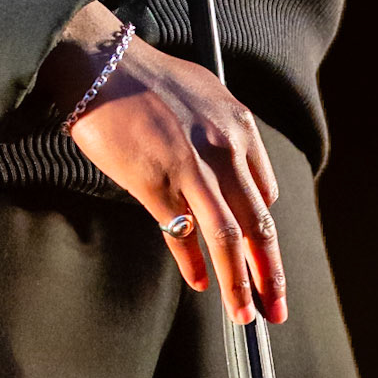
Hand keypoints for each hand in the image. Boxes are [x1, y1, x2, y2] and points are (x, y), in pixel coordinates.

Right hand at [37, 3, 287, 326]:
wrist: (101, 64)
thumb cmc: (145, 77)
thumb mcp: (202, 94)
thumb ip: (221, 135)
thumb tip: (230, 176)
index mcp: (238, 125)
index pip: (264, 193)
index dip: (265, 234)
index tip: (266, 260)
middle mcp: (223, 148)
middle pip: (257, 224)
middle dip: (270, 273)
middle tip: (276, 307)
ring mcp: (192, 168)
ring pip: (229, 239)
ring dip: (239, 284)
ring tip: (244, 314)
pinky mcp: (157, 183)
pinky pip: (184, 234)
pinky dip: (194, 264)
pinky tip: (198, 282)